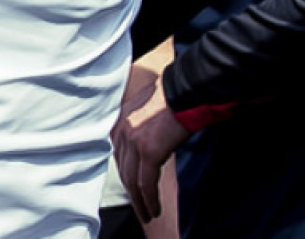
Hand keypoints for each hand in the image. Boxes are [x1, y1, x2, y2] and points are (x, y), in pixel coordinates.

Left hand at [112, 56, 188, 224]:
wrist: (185, 90)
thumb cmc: (173, 99)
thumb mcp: (147, 111)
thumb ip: (140, 128)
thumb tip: (146, 149)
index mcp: (119, 121)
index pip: (119, 157)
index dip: (127, 176)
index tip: (134, 190)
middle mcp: (121, 130)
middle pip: (123, 171)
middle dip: (131, 194)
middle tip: (141, 209)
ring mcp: (133, 141)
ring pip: (131, 182)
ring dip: (140, 202)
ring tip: (148, 214)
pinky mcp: (147, 151)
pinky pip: (145, 183)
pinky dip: (149, 200)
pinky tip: (155, 209)